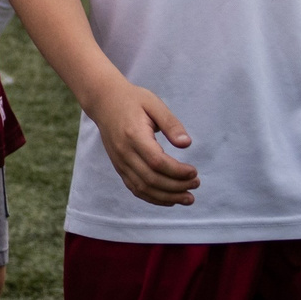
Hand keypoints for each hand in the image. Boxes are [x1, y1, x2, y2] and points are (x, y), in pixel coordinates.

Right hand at [84, 81, 198, 206]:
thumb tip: (186, 144)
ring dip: (167, 197)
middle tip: (196, 184)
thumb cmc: (132, 100)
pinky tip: (170, 199)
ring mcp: (119, 161)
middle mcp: (124, 151)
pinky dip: (153, 198)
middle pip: (151, 179)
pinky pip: (134, 188)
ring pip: (143, 187)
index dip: (178, 172)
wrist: (103, 101)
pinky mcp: (118, 166)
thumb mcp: (154, 104)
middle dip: (177, 186)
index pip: (157, 162)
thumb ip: (171, 124)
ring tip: (188, 198)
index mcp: (133, 135)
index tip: (194, 172)